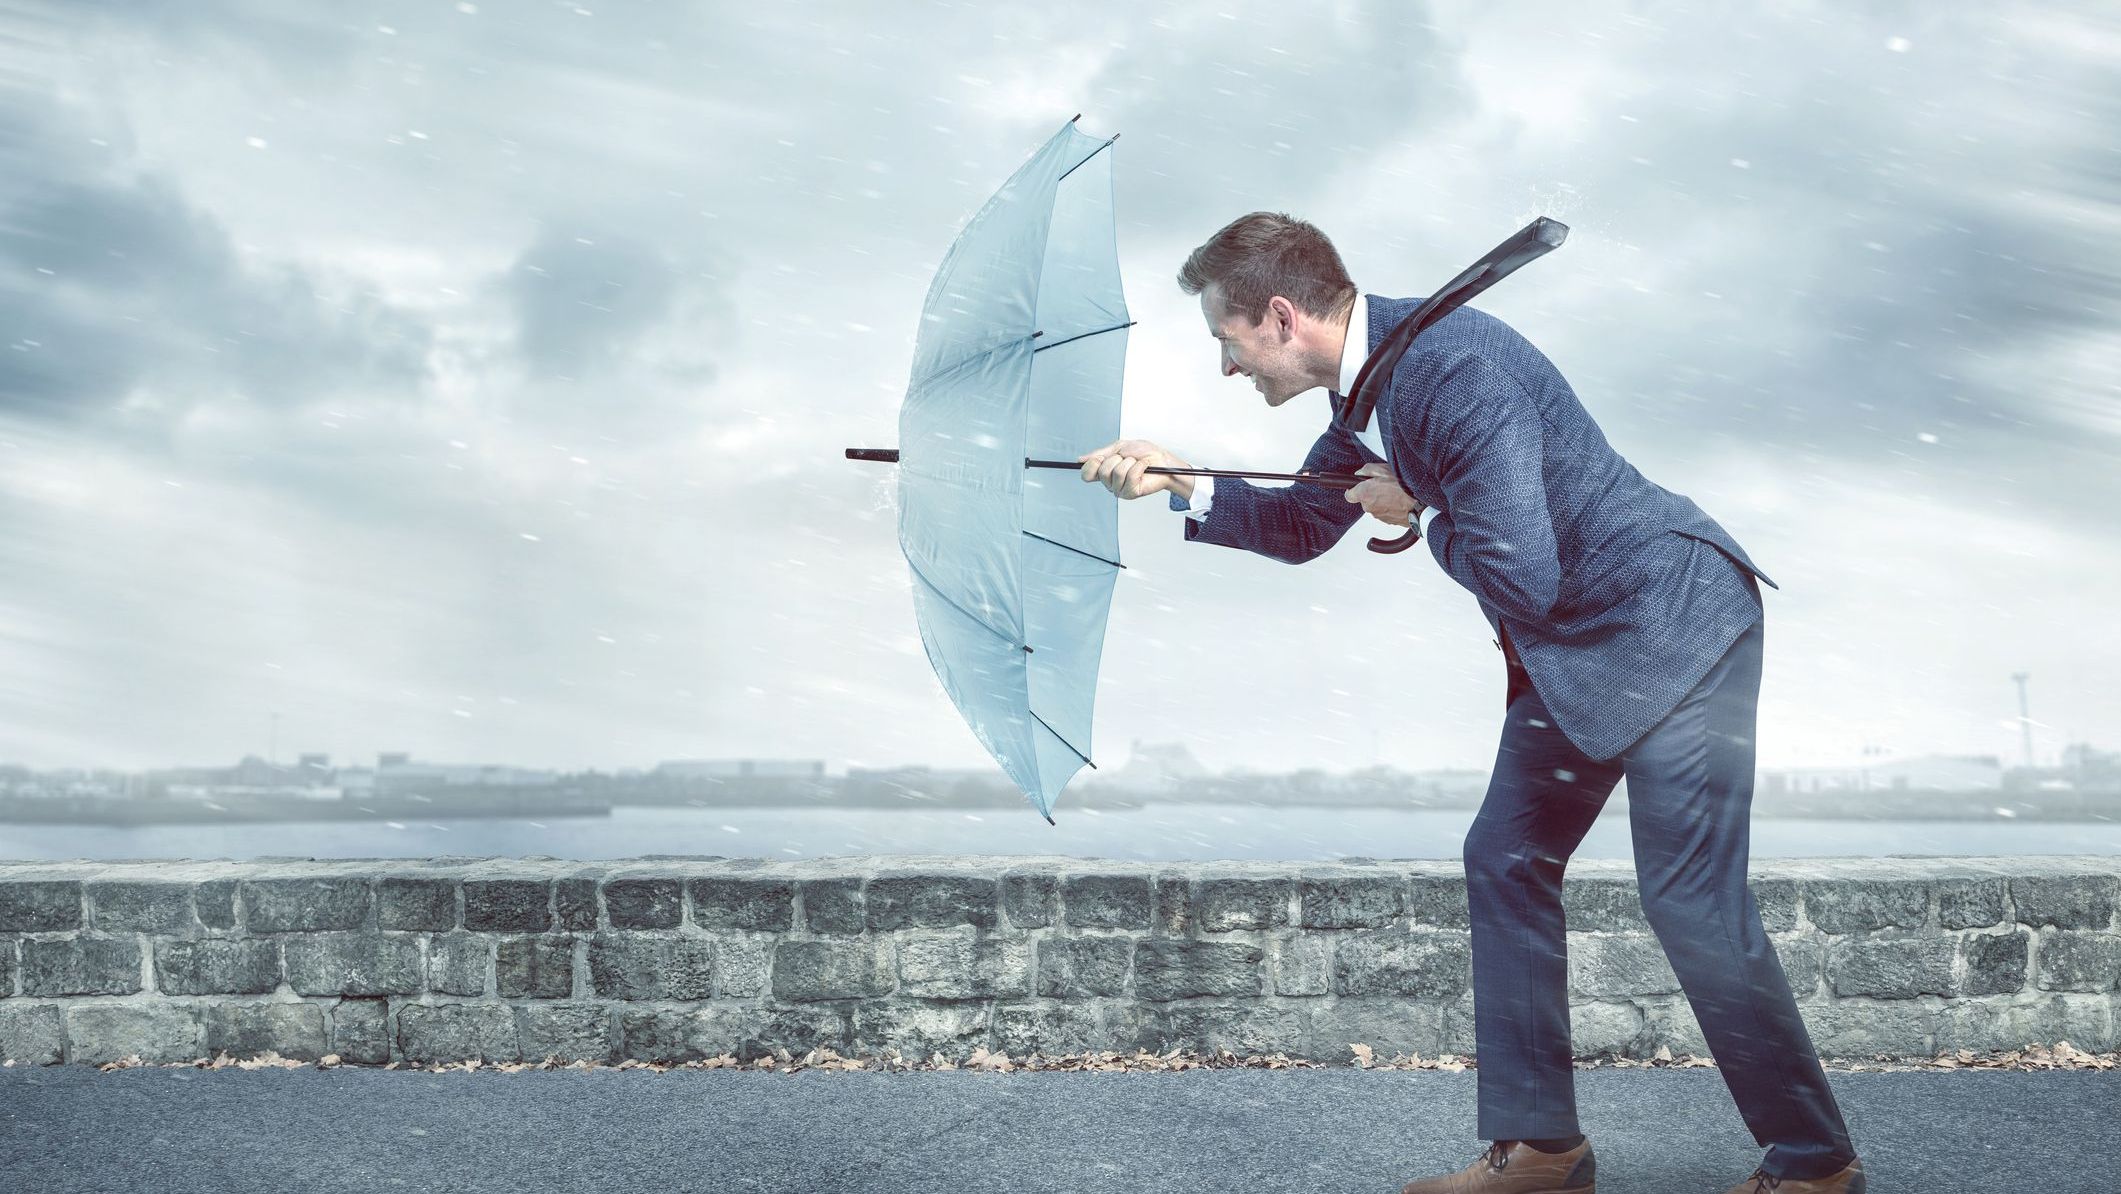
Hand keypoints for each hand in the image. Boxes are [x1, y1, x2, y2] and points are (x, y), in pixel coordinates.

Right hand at [1077, 439, 1192, 500]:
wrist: (1163, 459)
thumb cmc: (1144, 453)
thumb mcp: (1119, 447)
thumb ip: (1100, 454)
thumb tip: (1081, 460)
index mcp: (1105, 472)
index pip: (1086, 474)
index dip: (1092, 464)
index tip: (1101, 457)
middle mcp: (1110, 483)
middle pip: (1102, 471)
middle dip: (1117, 459)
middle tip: (1128, 458)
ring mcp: (1120, 490)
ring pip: (1117, 473)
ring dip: (1130, 462)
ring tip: (1137, 463)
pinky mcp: (1131, 493)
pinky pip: (1130, 476)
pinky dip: (1139, 466)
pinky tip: (1144, 467)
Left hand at [1344, 462, 1422, 526]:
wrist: (1421, 505)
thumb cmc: (1405, 487)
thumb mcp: (1384, 469)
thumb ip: (1367, 469)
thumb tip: (1360, 473)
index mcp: (1365, 494)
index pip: (1349, 495)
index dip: (1354, 489)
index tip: (1360, 485)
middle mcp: (1369, 507)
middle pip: (1365, 499)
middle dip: (1372, 492)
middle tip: (1385, 484)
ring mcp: (1378, 516)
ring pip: (1376, 506)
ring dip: (1383, 499)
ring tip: (1396, 491)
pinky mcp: (1388, 522)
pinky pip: (1386, 512)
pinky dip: (1391, 506)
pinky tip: (1400, 499)